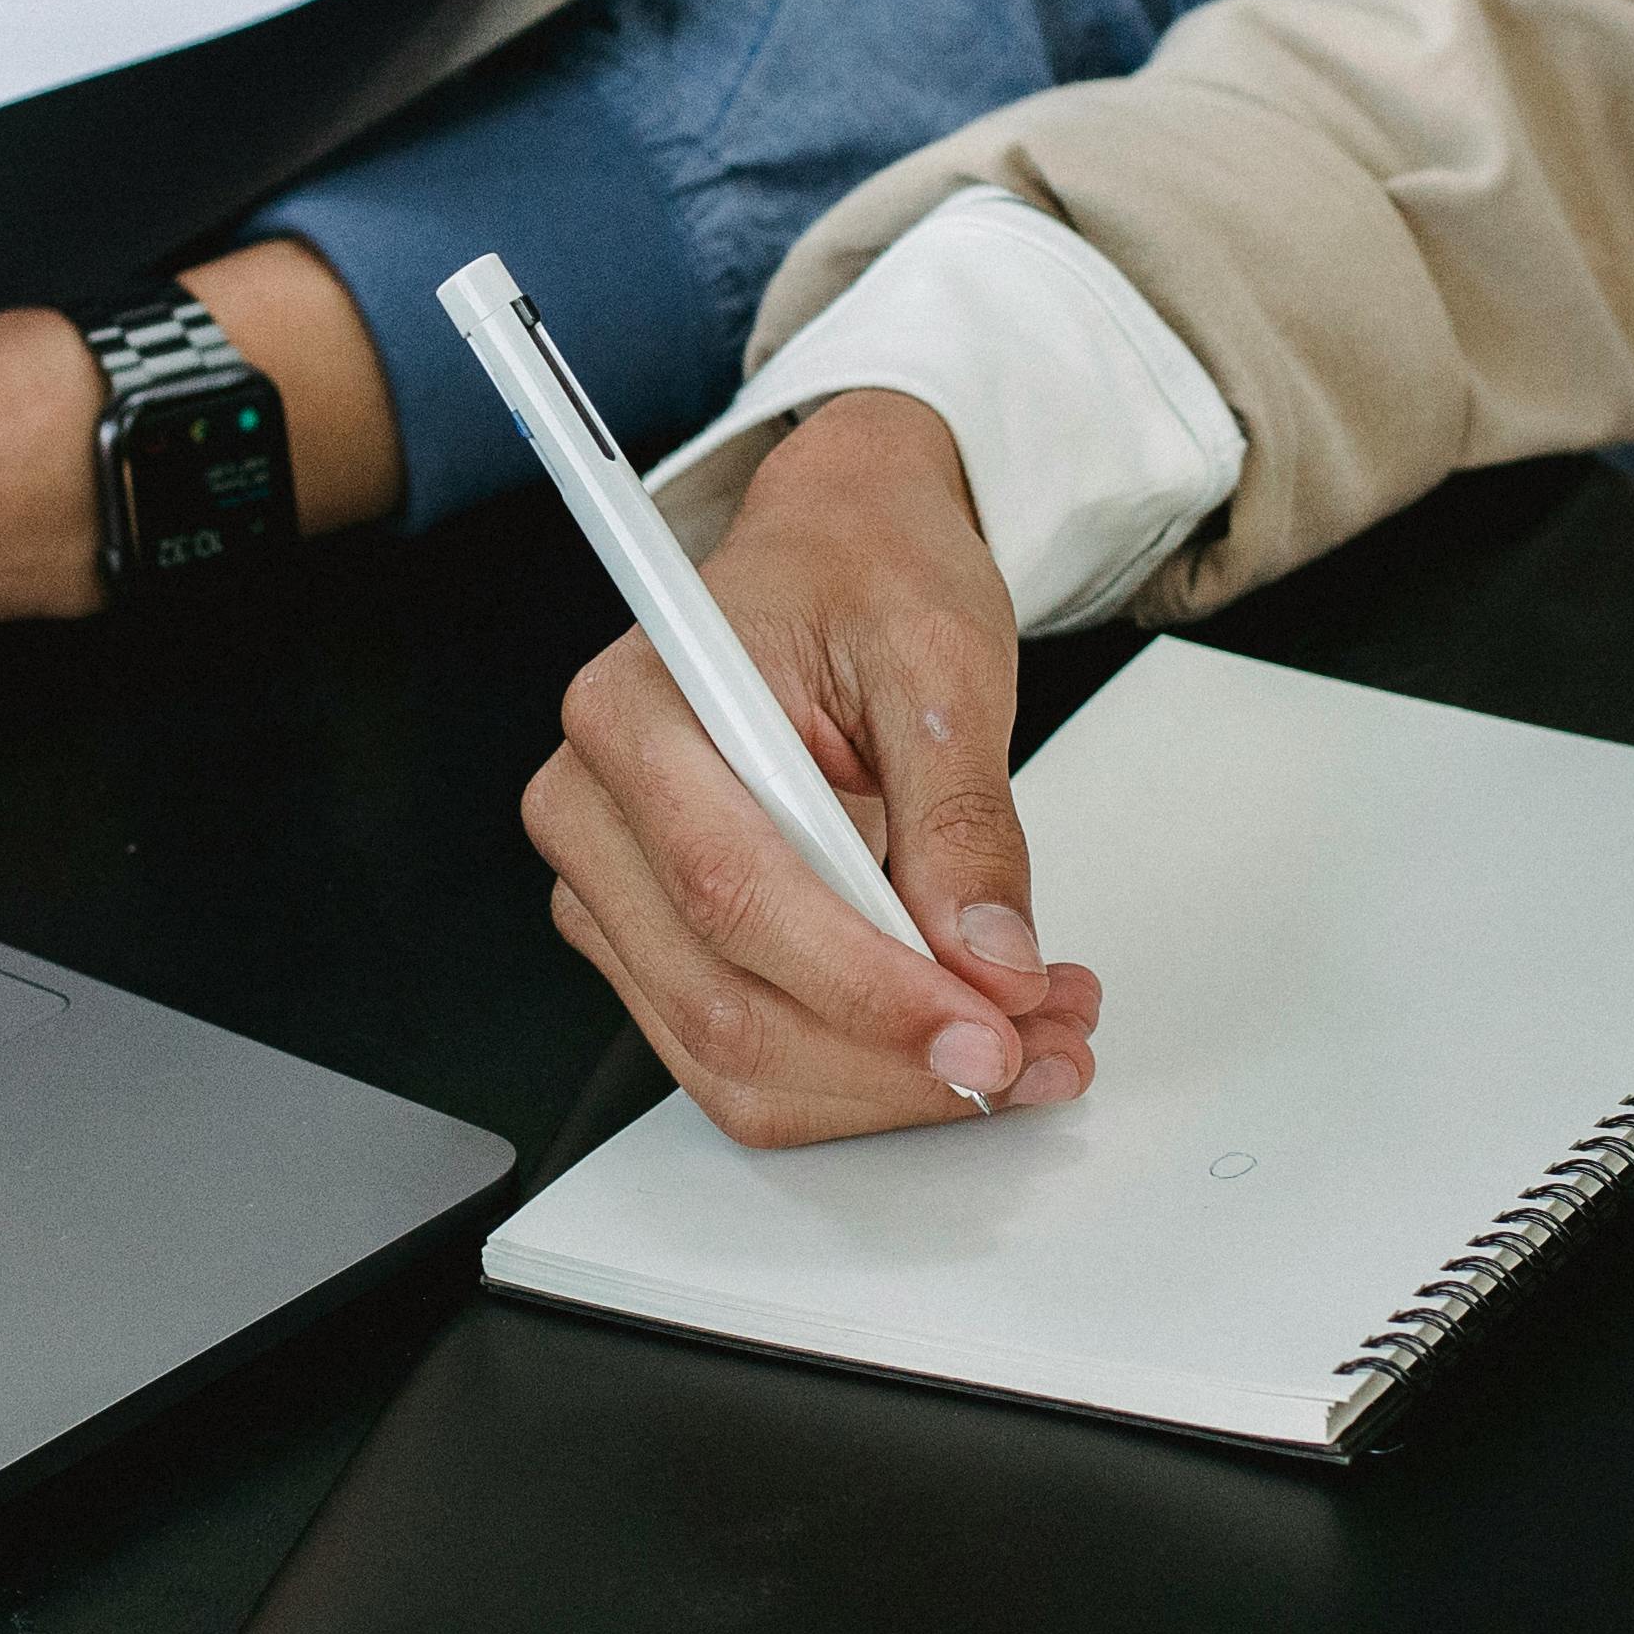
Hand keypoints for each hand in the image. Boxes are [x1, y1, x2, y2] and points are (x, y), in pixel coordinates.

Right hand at [517, 388, 1098, 1145]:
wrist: (835, 549)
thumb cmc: (862, 572)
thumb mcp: (942, 659)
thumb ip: (961, 816)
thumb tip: (990, 960)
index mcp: (637, 709)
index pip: (731, 888)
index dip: (861, 984)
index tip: (987, 1025)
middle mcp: (592, 808)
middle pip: (722, 1000)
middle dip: (894, 1055)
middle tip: (1040, 1045)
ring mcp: (610, 888)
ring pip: (730, 1057)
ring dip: (885, 1085)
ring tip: (1028, 1041)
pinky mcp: (650, 942)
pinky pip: (738, 1057)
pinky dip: (857, 1074)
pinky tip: (959, 1032)